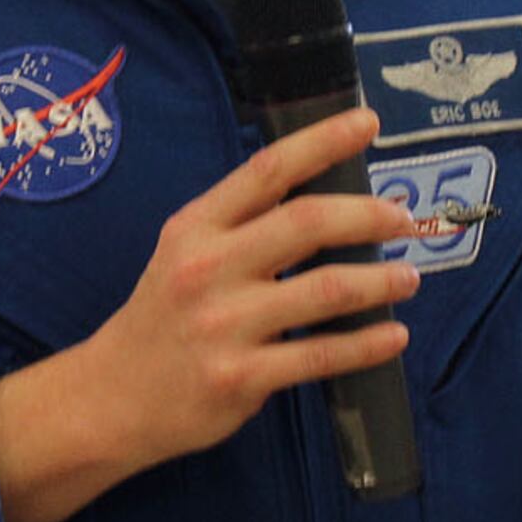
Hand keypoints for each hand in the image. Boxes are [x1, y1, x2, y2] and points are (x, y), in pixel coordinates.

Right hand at [50, 106, 417, 471]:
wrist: (112, 398)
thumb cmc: (163, 317)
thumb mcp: (184, 254)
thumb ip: (241, 226)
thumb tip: (326, 203)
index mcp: (196, 227)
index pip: (267, 170)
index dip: (322, 141)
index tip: (368, 123)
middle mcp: (209, 268)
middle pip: (306, 223)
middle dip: (368, 215)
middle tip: (405, 219)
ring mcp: (226, 325)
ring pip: (325, 290)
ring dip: (380, 281)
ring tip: (408, 278)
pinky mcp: (242, 378)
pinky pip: (321, 355)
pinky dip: (368, 344)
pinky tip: (395, 335)